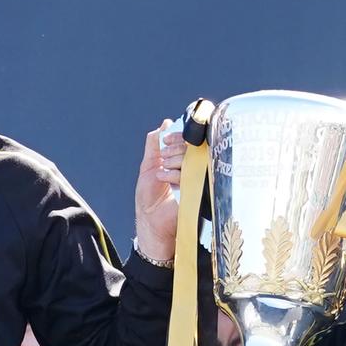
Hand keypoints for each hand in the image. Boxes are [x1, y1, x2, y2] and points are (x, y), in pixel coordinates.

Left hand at [134, 120, 185, 261]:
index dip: (177, 136)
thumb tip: (165, 125)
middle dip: (175, 148)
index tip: (166, 140)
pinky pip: (190, 175)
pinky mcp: (196, 191)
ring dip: (173, 160)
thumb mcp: (148, 165)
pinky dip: (174, 173)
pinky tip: (164, 178)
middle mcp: (191, 168)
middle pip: (191, 146)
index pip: (186, 140)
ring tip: (162, 170)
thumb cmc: (149, 197)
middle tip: (163, 158)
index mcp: (181, 160)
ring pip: (192, 158)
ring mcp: (195, 179)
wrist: (151, 221)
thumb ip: (154, 145)